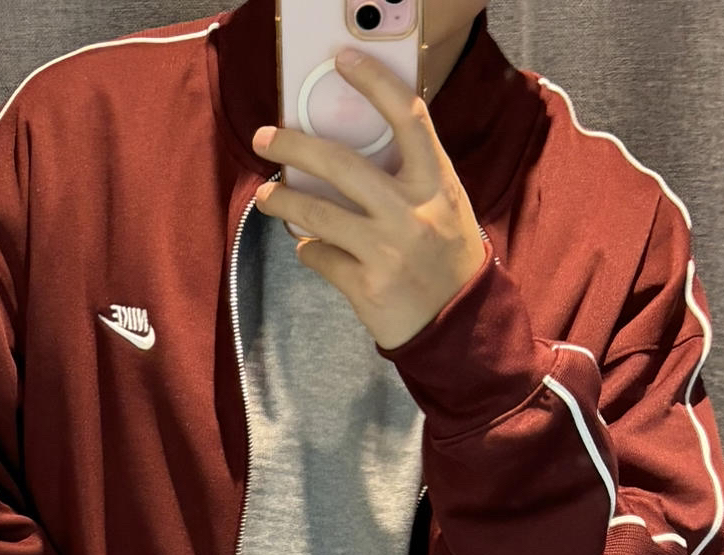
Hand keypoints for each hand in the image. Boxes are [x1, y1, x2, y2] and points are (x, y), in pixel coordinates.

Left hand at [253, 51, 487, 350]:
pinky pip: (320, 257)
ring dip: (282, 202)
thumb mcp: (443, 204)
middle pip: (341, 164)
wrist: (458, 325)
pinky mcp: (365, 286)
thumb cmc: (447, 256)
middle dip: (294, 146)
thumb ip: (408, 175)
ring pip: (317, 214)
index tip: (342, 61)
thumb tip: (347, 149)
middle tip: (264, 137)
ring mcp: (386, 250)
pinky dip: (309, 250)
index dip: (374, 83)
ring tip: (265, 196)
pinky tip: (310, 247)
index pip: (406, 117)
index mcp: (436, 182)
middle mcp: (411, 211)